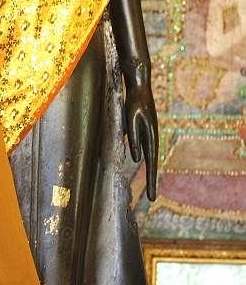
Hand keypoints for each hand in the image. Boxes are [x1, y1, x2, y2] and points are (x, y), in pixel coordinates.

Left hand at [123, 79, 157, 200]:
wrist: (139, 85)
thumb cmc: (134, 101)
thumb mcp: (131, 119)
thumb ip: (133, 138)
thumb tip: (136, 158)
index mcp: (151, 136)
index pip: (151, 163)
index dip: (151, 180)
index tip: (152, 196)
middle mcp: (152, 138)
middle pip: (152, 164)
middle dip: (151, 181)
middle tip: (152, 198)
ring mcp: (149, 135)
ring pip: (149, 158)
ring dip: (148, 172)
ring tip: (149, 188)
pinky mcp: (143, 131)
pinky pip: (144, 149)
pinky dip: (144, 161)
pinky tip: (141, 166)